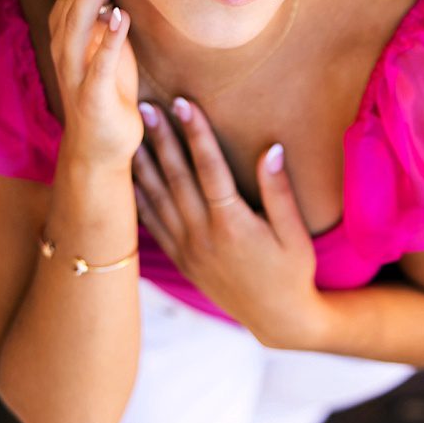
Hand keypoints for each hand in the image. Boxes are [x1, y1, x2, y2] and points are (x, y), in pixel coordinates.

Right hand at [50, 0, 140, 170]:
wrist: (100, 143)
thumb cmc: (108, 86)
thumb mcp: (109, 38)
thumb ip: (106, 4)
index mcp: (72, 24)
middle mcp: (67, 40)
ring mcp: (76, 66)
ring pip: (81, 19)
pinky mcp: (92, 94)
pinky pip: (100, 63)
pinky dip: (110, 40)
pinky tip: (120, 18)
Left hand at [132, 97, 322, 345]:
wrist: (276, 319)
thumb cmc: (292, 273)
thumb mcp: (295, 234)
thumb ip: (279, 192)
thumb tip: (271, 149)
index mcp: (233, 225)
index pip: (209, 169)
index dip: (196, 134)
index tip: (184, 103)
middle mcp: (203, 235)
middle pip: (176, 178)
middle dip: (160, 139)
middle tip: (144, 105)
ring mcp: (188, 248)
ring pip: (158, 198)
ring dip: (143, 163)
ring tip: (130, 132)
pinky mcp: (181, 259)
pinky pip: (153, 223)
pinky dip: (138, 198)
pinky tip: (128, 177)